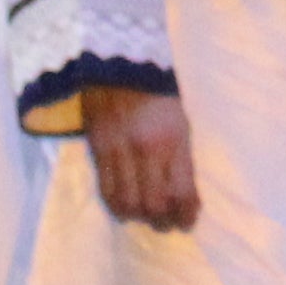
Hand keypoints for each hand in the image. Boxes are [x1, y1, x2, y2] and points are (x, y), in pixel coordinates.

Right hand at [88, 86, 199, 230]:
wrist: (121, 63)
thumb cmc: (159, 93)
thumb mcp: (181, 122)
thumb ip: (180, 159)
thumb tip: (183, 196)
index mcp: (172, 140)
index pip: (181, 191)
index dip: (186, 214)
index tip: (188, 220)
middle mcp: (144, 149)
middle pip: (153, 205)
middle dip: (162, 220)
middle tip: (167, 221)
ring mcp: (118, 150)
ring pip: (127, 203)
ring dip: (138, 216)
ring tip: (145, 214)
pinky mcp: (97, 149)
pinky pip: (105, 190)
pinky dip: (117, 204)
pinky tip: (125, 205)